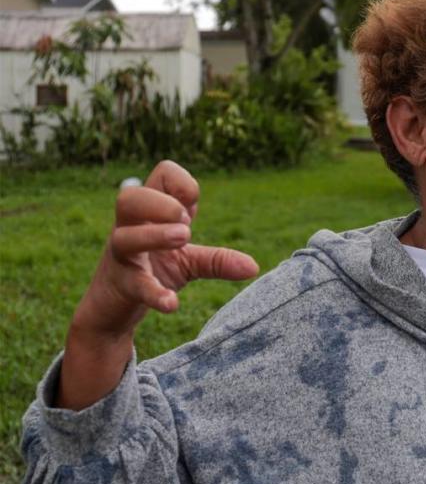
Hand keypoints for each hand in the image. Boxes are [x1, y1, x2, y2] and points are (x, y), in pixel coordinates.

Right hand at [60, 161, 258, 408]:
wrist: (113, 309)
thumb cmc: (152, 271)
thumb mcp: (188, 262)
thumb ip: (218, 260)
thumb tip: (254, 267)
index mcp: (149, 212)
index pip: (161, 174)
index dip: (181, 184)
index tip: (191, 210)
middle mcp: (130, 228)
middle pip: (129, 197)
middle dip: (159, 202)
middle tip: (187, 224)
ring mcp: (121, 256)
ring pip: (124, 237)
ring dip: (155, 235)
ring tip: (185, 238)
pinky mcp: (120, 285)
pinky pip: (134, 285)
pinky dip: (154, 293)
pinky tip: (172, 303)